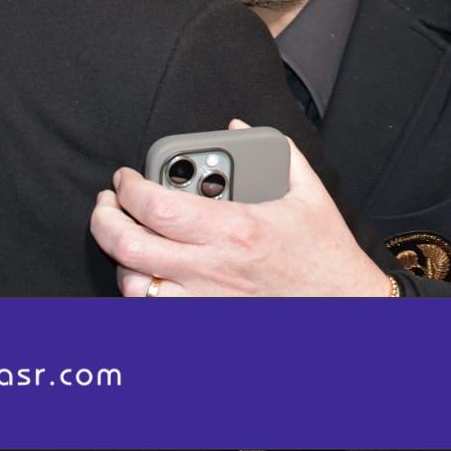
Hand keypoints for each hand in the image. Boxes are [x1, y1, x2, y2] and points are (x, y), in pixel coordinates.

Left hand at [91, 120, 388, 295]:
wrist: (345, 307)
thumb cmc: (326, 255)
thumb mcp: (309, 192)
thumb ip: (274, 150)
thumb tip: (238, 126)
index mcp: (236, 229)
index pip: (157, 207)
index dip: (128, 188)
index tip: (124, 178)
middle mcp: (213, 268)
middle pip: (130, 247)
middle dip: (105, 220)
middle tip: (108, 205)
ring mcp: (206, 301)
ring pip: (134, 285)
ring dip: (121, 259)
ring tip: (127, 239)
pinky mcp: (206, 323)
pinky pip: (154, 312)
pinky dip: (141, 292)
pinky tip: (147, 274)